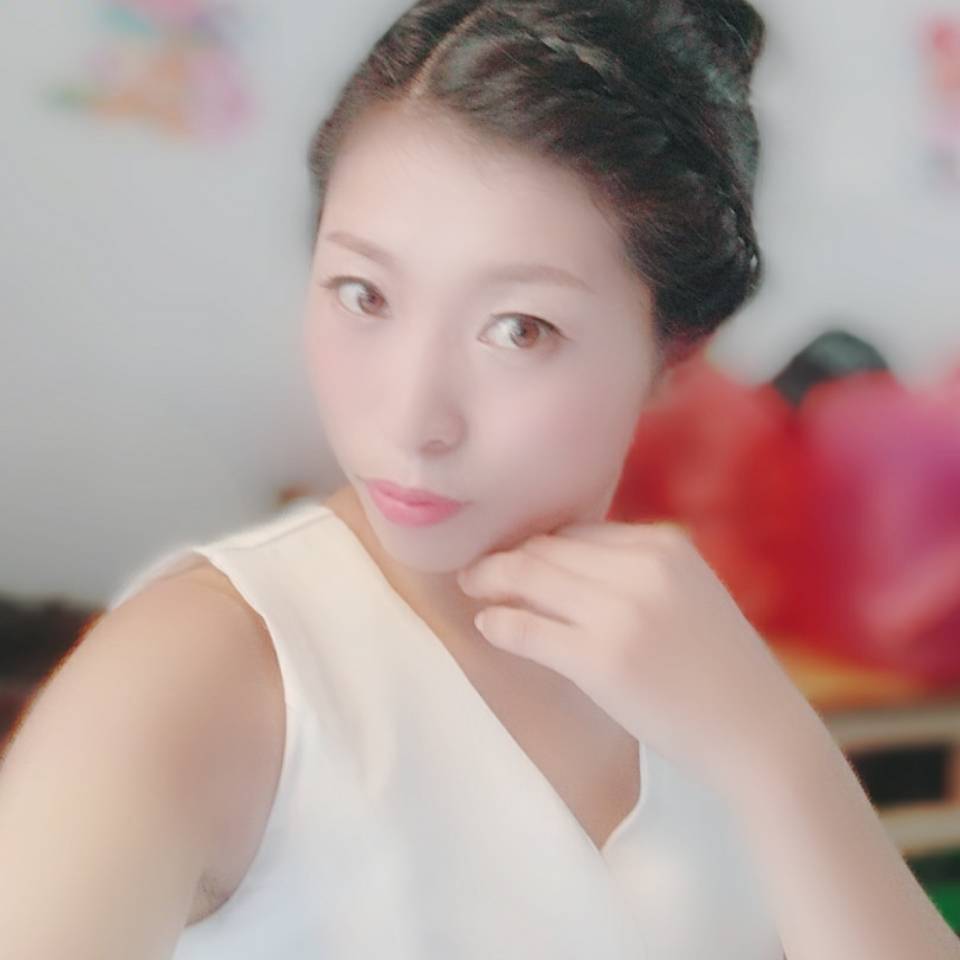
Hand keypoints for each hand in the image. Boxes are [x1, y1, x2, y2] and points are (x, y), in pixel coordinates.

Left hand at [457, 520, 805, 792]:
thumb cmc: (718, 668)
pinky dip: (500, 623)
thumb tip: (562, 561)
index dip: (537, 545)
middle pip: (548, 549)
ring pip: (530, 578)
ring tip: (473, 590)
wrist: (759, 731)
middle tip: (476, 572)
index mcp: (664, 545)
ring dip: (491, 582)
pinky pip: (528, 630)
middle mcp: (642, 568)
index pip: (576, 532)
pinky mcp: (601, 660)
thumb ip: (634, 571)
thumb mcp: (686, 594)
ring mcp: (621, 613)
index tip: (513, 558)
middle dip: (505, 557)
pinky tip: (488, 625)